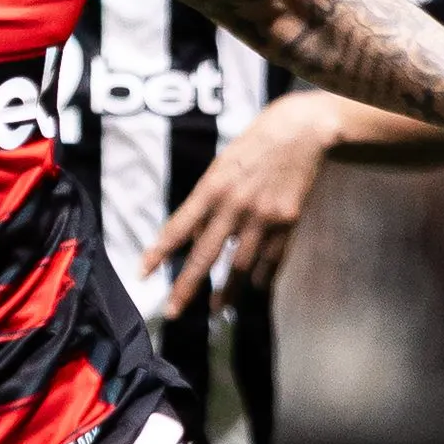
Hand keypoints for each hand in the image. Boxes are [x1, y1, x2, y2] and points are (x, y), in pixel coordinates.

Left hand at [141, 93, 339, 317]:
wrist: (301, 132)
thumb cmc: (254, 146)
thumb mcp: (221, 167)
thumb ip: (206, 203)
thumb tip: (195, 240)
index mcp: (212, 187)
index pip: (178, 226)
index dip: (159, 252)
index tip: (142, 273)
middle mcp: (235, 205)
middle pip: (206, 255)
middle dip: (187, 286)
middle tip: (173, 311)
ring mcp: (263, 216)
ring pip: (240, 266)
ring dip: (227, 291)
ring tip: (217, 308)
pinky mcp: (288, 222)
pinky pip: (272, 260)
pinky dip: (261, 278)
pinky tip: (253, 288)